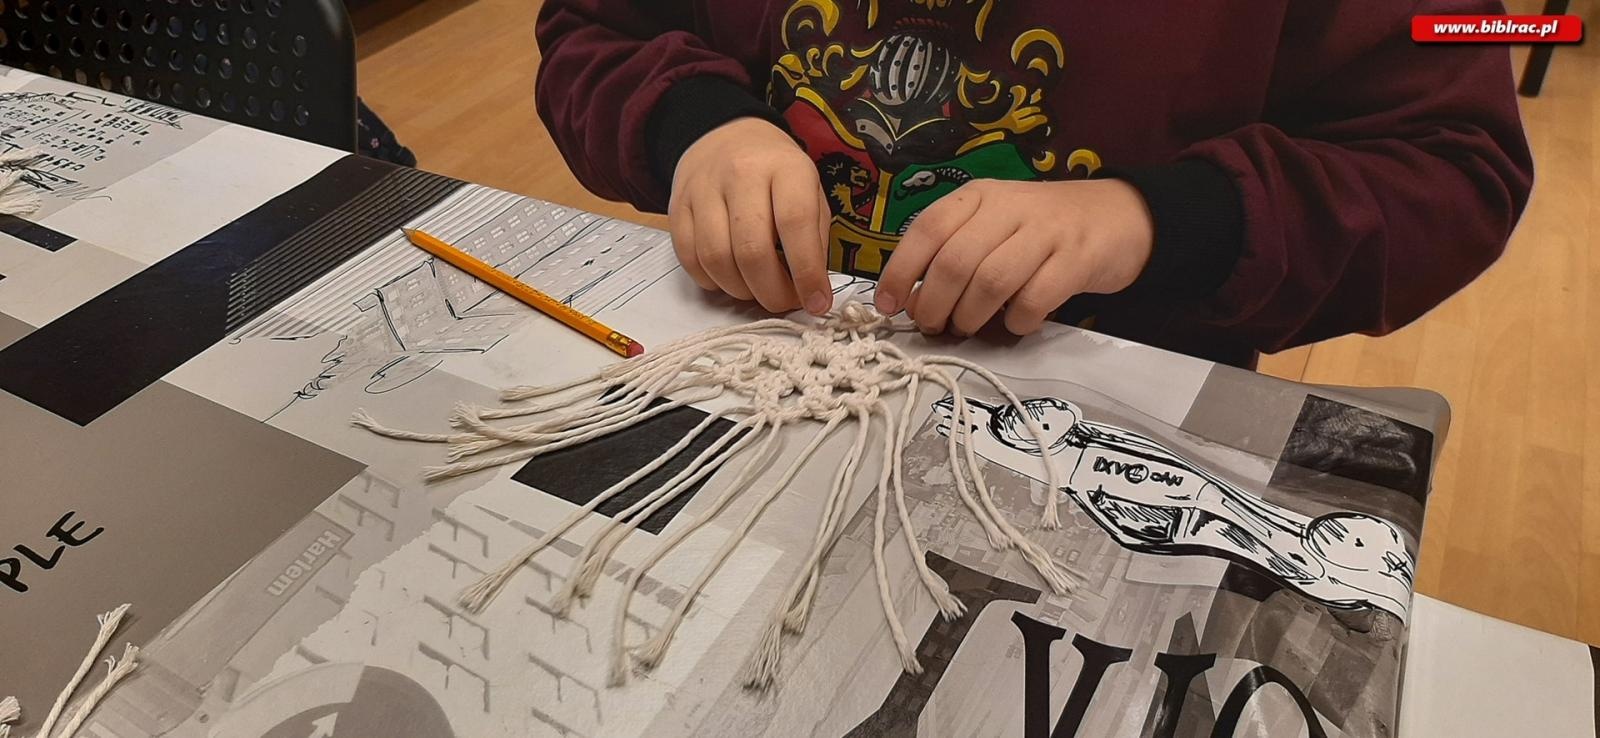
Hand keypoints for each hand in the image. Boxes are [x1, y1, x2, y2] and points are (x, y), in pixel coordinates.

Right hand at [668, 118, 833, 314]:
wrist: (726, 136)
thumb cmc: (776, 173)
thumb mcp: (810, 190)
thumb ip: (814, 238)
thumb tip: (813, 291)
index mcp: (785, 167)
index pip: (795, 223)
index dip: (807, 272)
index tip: (817, 303)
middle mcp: (741, 173)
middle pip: (751, 249)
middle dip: (772, 291)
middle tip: (784, 302)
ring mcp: (703, 189)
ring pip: (716, 259)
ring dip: (741, 290)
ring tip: (757, 290)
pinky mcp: (677, 206)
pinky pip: (690, 258)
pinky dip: (712, 281)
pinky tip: (730, 278)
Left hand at [874, 178, 1154, 335]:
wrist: (1118, 216)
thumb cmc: (1039, 230)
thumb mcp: (992, 226)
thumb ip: (953, 253)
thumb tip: (910, 299)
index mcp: (979, 197)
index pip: (927, 228)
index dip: (901, 270)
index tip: (888, 305)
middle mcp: (1009, 207)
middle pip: (955, 261)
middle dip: (935, 304)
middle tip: (933, 325)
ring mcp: (1046, 232)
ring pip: (991, 281)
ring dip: (971, 315)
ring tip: (968, 327)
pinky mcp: (1077, 259)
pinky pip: (1035, 299)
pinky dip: (1017, 320)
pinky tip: (1016, 321)